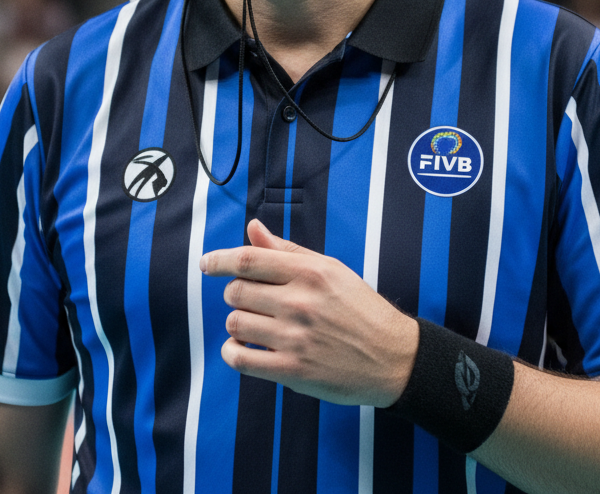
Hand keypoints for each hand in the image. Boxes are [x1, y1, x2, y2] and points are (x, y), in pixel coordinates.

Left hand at [199, 217, 418, 406]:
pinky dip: (232, 353)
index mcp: (310, 273)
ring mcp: (295, 338)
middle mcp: (300, 303)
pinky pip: (240, 360)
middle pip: (237, 292)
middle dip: (235, 294)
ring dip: (236, 323)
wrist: (393, 357)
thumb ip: (287, 251)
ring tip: (252, 324)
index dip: (220, 260)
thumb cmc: (359, 308)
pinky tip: (241, 348)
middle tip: (251, 300)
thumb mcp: (329, 270)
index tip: (206, 263)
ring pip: (236, 324)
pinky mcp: (293, 371)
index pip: (249, 260)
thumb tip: (252, 228)